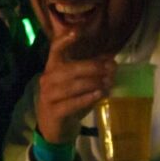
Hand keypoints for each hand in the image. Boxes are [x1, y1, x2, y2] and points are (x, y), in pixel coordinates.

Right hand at [35, 30, 114, 144]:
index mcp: (52, 68)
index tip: (78, 32)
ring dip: (93, 83)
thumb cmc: (68, 101)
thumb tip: (112, 60)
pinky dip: (87, 98)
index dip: (64, 40)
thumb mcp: (78, 84)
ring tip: (109, 83)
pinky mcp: (54, 111)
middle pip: (71, 69)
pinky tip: (100, 95)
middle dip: (93, 67)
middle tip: (110, 68)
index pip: (55, 50)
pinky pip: (72, 103)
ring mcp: (49, 96)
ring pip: (73, 86)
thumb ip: (91, 72)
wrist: (53, 128)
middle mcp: (48, 79)